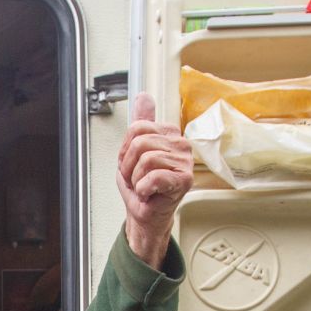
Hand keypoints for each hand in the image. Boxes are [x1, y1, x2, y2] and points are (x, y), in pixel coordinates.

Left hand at [116, 93, 193, 268]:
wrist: (145, 214)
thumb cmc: (142, 186)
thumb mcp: (133, 150)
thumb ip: (141, 122)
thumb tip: (144, 96)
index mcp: (169, 134)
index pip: (138, 128)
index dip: (126, 149)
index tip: (131, 163)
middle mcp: (180, 145)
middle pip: (140, 143)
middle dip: (129, 165)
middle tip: (136, 178)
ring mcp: (185, 162)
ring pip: (146, 160)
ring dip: (136, 179)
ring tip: (143, 186)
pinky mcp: (184, 180)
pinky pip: (154, 177)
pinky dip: (143, 188)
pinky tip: (149, 192)